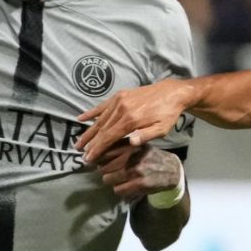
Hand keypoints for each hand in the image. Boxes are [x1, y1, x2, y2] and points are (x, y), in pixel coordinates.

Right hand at [77, 79, 193, 162]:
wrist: (172, 92)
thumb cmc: (167, 114)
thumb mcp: (162, 129)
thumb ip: (146, 135)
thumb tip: (131, 142)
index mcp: (131, 120)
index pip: (109, 137)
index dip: (97, 148)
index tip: (88, 158)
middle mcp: (122, 109)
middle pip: (102, 129)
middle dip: (90, 143)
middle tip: (81, 154)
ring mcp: (119, 100)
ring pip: (100, 119)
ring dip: (89, 132)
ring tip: (78, 143)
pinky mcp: (119, 95)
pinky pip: (102, 105)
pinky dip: (91, 112)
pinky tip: (80, 118)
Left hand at [93, 143, 182, 201]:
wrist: (171, 170)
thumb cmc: (149, 156)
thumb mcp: (137, 145)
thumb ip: (119, 147)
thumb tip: (94, 152)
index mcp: (130, 144)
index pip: (103, 151)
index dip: (97, 158)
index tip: (95, 161)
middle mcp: (132, 156)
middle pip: (102, 167)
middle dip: (104, 170)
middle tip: (111, 171)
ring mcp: (136, 170)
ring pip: (108, 179)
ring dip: (111, 181)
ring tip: (120, 178)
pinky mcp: (140, 184)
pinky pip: (117, 190)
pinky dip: (120, 189)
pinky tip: (127, 185)